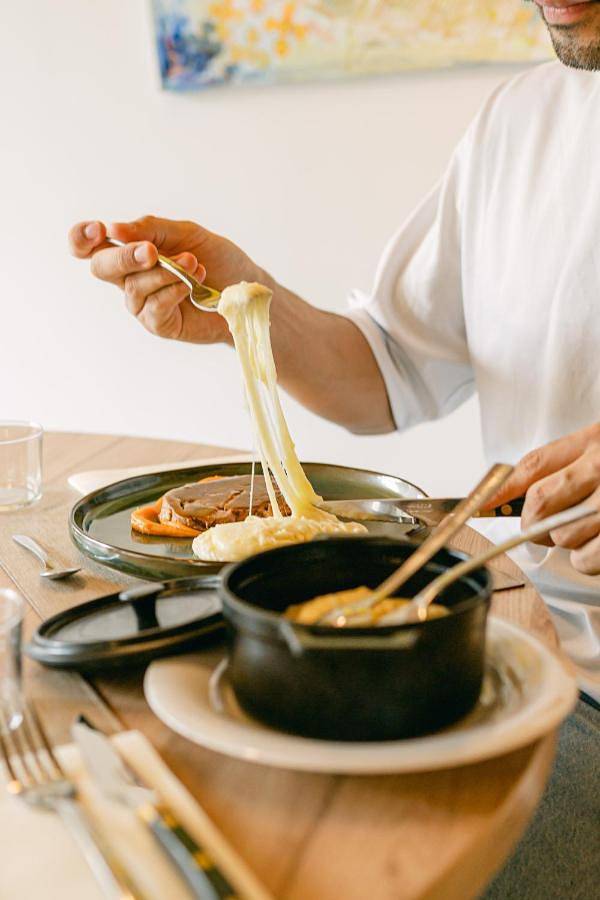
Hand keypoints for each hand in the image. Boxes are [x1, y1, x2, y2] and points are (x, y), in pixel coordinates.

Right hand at [68, 216, 265, 343]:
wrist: (245, 287)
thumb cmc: (215, 259)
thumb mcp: (185, 233)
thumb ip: (151, 229)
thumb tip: (114, 229)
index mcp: (129, 252)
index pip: (89, 247)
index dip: (82, 238)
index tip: (99, 230)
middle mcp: (129, 279)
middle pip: (102, 268)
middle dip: (124, 257)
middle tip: (151, 252)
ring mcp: (143, 304)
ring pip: (134, 287)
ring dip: (165, 273)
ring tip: (193, 264)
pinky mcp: (160, 325)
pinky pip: (154, 307)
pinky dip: (174, 292)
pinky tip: (193, 284)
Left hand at [489, 424, 599, 573]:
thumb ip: (563, 462)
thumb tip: (507, 490)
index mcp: (596, 441)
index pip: (534, 464)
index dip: (500, 488)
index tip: (481, 504)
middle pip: (540, 503)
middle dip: (535, 523)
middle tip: (544, 527)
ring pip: (562, 535)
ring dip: (565, 543)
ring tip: (584, 534)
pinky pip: (586, 559)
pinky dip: (586, 561)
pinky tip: (596, 549)